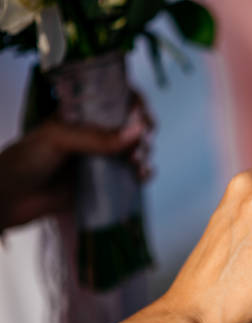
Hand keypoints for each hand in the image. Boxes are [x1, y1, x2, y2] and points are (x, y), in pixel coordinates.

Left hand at [0, 93, 153, 229]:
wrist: (9, 200)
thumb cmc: (24, 161)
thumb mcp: (58, 139)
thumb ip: (97, 137)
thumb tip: (137, 132)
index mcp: (83, 115)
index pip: (117, 100)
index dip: (135, 104)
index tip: (142, 116)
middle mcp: (96, 134)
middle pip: (133, 125)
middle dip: (144, 132)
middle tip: (140, 145)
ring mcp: (103, 159)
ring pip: (137, 150)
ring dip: (145, 154)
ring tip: (137, 164)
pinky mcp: (106, 183)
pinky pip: (133, 176)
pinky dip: (144, 174)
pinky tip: (143, 176)